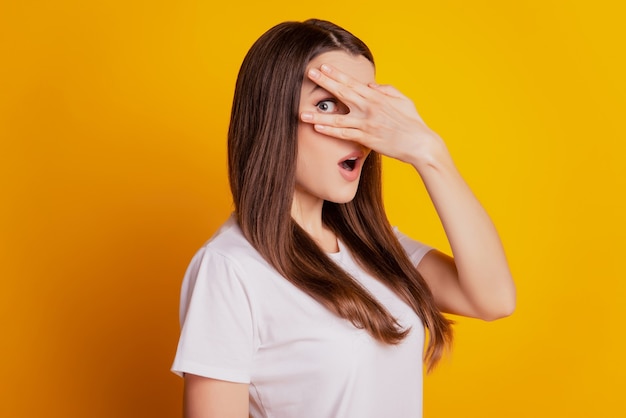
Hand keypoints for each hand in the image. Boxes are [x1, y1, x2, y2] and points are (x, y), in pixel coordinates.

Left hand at [301, 64, 449, 169]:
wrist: (421, 144)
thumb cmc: (413, 123)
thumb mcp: (403, 100)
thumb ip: (386, 90)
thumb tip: (370, 85)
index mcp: (377, 97)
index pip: (353, 83)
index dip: (337, 75)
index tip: (323, 67)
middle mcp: (370, 108)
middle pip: (342, 93)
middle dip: (324, 83)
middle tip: (308, 74)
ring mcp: (367, 124)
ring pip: (338, 118)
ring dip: (319, 114)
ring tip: (301, 112)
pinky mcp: (367, 138)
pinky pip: (345, 134)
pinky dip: (330, 130)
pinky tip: (317, 127)